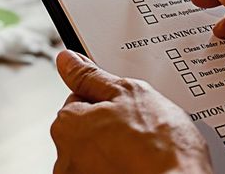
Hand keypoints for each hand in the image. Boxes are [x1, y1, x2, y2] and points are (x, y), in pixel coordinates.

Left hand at [51, 50, 211, 173]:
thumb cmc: (159, 147)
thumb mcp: (129, 93)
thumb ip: (92, 76)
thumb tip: (68, 61)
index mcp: (67, 124)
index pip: (78, 100)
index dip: (106, 101)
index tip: (124, 108)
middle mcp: (65, 156)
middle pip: (86, 129)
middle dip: (108, 127)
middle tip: (139, 130)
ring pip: (96, 154)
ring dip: (114, 151)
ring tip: (143, 152)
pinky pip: (105, 172)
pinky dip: (119, 169)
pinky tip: (139, 167)